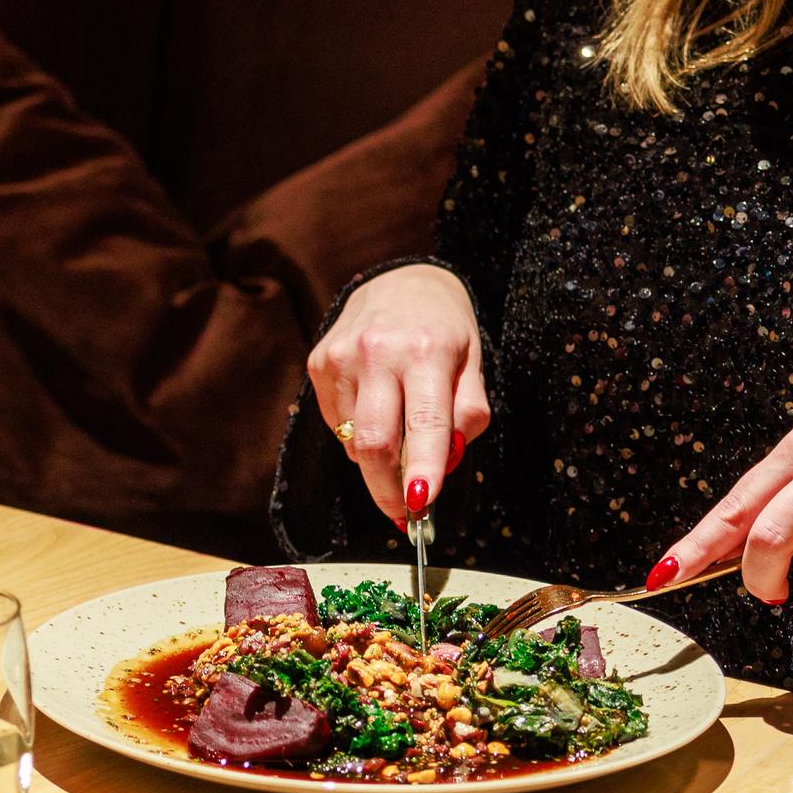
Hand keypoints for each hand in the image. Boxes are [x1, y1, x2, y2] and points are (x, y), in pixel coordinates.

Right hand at [304, 264, 490, 524]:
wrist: (400, 279)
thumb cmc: (444, 330)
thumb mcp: (474, 364)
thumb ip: (468, 414)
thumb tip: (444, 464)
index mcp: (427, 351)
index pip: (424, 424)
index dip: (422, 470)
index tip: (421, 507)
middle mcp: (378, 353)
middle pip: (373, 444)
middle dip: (387, 489)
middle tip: (404, 513)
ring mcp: (341, 357)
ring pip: (351, 440)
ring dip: (376, 460)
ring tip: (398, 443)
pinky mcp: (318, 362)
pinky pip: (335, 423)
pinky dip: (356, 434)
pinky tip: (375, 410)